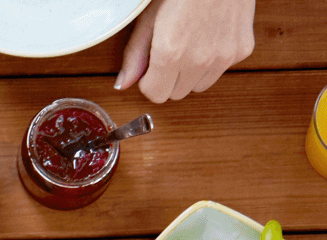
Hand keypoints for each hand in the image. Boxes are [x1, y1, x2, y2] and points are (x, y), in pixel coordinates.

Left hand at [114, 0, 254, 102]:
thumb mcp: (148, 17)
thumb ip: (135, 55)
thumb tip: (123, 84)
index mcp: (171, 53)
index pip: (155, 95)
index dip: (148, 81)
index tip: (149, 66)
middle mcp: (199, 60)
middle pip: (176, 94)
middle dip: (167, 78)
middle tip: (167, 51)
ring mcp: (224, 57)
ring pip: (199, 86)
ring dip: (190, 73)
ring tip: (188, 43)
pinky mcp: (243, 50)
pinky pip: (220, 69)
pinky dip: (212, 60)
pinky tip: (208, 35)